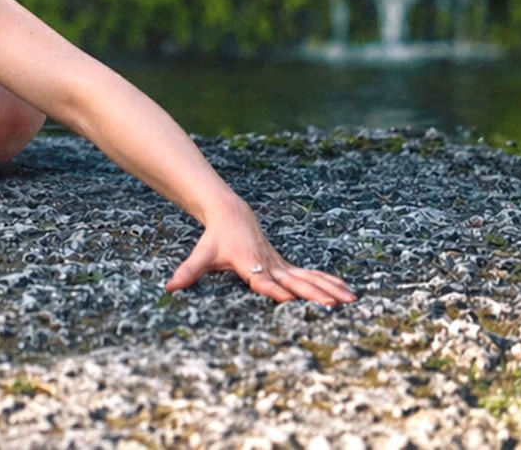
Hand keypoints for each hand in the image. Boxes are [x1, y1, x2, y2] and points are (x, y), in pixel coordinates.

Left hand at [166, 205, 355, 306]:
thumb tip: (170, 287)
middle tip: (333, 305)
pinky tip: (347, 291)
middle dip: (313, 293)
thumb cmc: (216, 239)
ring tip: (351, 300)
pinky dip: (329, 282)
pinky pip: (311, 275)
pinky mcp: (286, 265)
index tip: (288, 300)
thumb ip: (188, 272)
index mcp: (249, 264)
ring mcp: (280, 264)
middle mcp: (269, 265)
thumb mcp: (201, 256)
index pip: (262, 280)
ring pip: (308, 278)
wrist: (232, 215)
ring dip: (329, 288)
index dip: (274, 289)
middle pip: (294, 281)